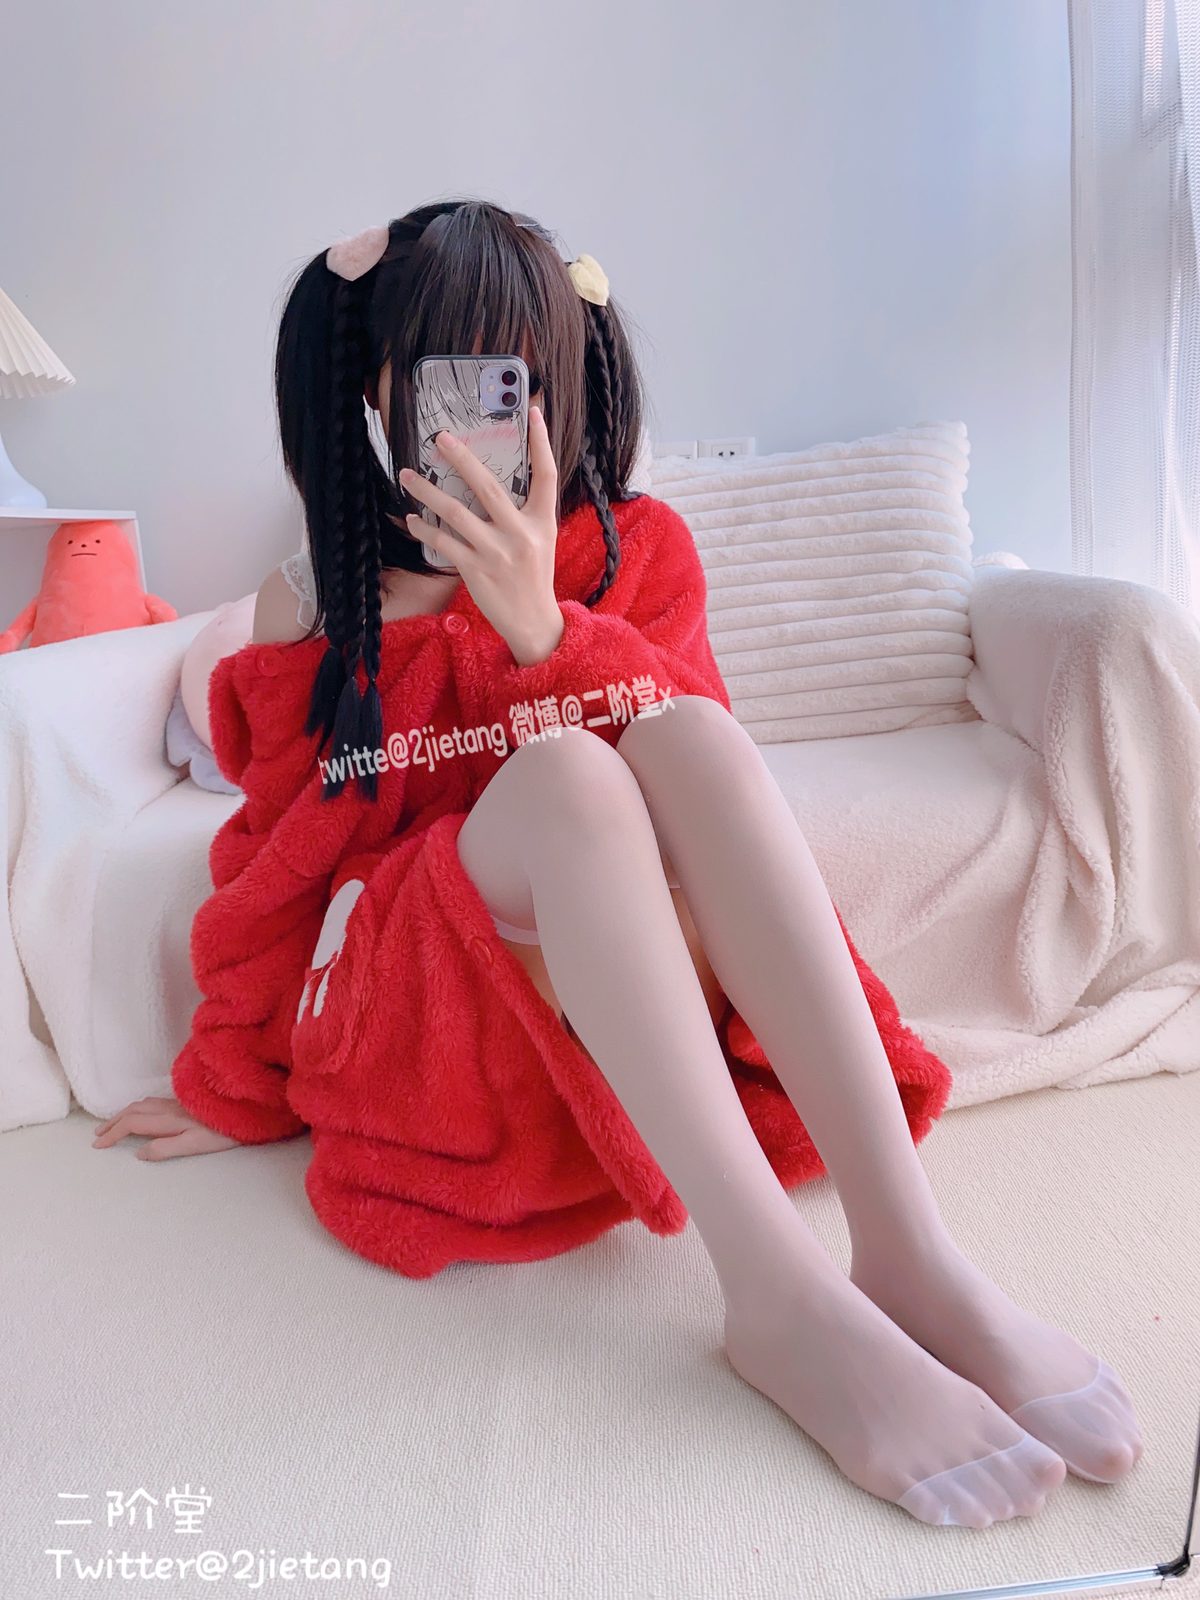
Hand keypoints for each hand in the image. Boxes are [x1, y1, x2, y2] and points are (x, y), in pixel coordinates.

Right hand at [91, 1096, 240, 1159]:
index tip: (98, 1145)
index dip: (112, 1133)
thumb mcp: (195, 1145)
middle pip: (133, 1110)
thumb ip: (165, 1148)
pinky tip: (141, 1111)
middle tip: (97, 1135)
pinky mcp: (185, 1101)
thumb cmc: (222, 1132)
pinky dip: (137, 1107)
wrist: (246, 1110)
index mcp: (168, 1119)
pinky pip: (152, 1101)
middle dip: (112, 1122)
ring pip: (142, 1104)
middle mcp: (169, 1108)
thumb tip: (138, 1152)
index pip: (132, 1123)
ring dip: (123, 1113)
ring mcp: (177, 1103)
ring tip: (112, 1123)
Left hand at [398, 405, 564, 664]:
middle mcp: (521, 533)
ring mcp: (497, 552)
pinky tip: (413, 519)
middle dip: (461, 458)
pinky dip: (425, 528)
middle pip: (487, 485)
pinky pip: (443, 542)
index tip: (534, 412)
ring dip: (427, 491)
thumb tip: (492, 482)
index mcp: (542, 521)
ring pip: (455, 512)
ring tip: (407, 476)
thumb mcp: (541, 540)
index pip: (547, 473)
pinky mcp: (475, 569)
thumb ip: (524, 512)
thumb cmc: (532, 576)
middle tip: (439, 439)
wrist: (533, 621)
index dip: (542, 442)